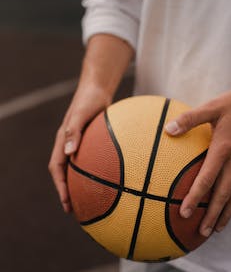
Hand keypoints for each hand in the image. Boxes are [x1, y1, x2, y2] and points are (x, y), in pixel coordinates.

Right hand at [48, 84, 110, 212]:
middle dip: (68, 190)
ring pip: (76, 166)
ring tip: (89, 198)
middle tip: (76, 208)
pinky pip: (89, 158)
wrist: (97, 88)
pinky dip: (93, 170)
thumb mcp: (81, 114)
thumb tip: (68, 153)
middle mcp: (69, 143)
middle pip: (65, 171)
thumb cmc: (89, 99)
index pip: (56, 167)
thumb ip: (74, 131)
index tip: (66, 202)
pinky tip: (107, 176)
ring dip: (80, 182)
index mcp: (63, 140)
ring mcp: (79, 141)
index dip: (60, 186)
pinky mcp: (90, 139)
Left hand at [165, 90, 230, 236]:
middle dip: (212, 214)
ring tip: (216, 229)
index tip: (184, 212)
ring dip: (226, 213)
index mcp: (223, 148)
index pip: (207, 178)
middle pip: (223, 193)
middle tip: (201, 231)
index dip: (196, 196)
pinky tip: (230, 210)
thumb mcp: (211, 107)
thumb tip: (168, 129)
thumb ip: (190, 118)